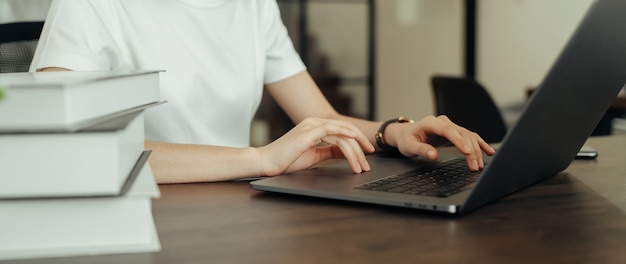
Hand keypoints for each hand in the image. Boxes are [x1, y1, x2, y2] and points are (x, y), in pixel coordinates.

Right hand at [257, 118, 375, 175]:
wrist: (267, 163)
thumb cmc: (287, 160)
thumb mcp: (315, 156)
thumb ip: (330, 152)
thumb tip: (347, 154)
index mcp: (316, 127)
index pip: (343, 130)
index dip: (358, 141)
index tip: (368, 154)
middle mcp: (314, 123)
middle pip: (346, 130)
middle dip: (361, 145)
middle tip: (370, 159)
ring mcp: (311, 126)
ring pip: (342, 133)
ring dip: (354, 150)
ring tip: (361, 165)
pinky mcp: (307, 132)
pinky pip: (331, 130)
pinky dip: (345, 135)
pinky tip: (354, 143)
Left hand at [385, 115, 495, 170]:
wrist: (406, 133)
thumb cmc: (407, 139)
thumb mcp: (409, 146)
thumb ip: (421, 150)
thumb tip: (433, 155)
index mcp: (431, 123)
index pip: (448, 130)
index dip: (459, 141)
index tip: (467, 152)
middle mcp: (443, 122)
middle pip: (462, 135)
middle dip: (470, 151)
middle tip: (475, 167)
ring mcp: (450, 126)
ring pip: (468, 136)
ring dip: (476, 150)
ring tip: (480, 165)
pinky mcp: (455, 132)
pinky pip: (470, 137)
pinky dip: (480, 144)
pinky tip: (489, 151)